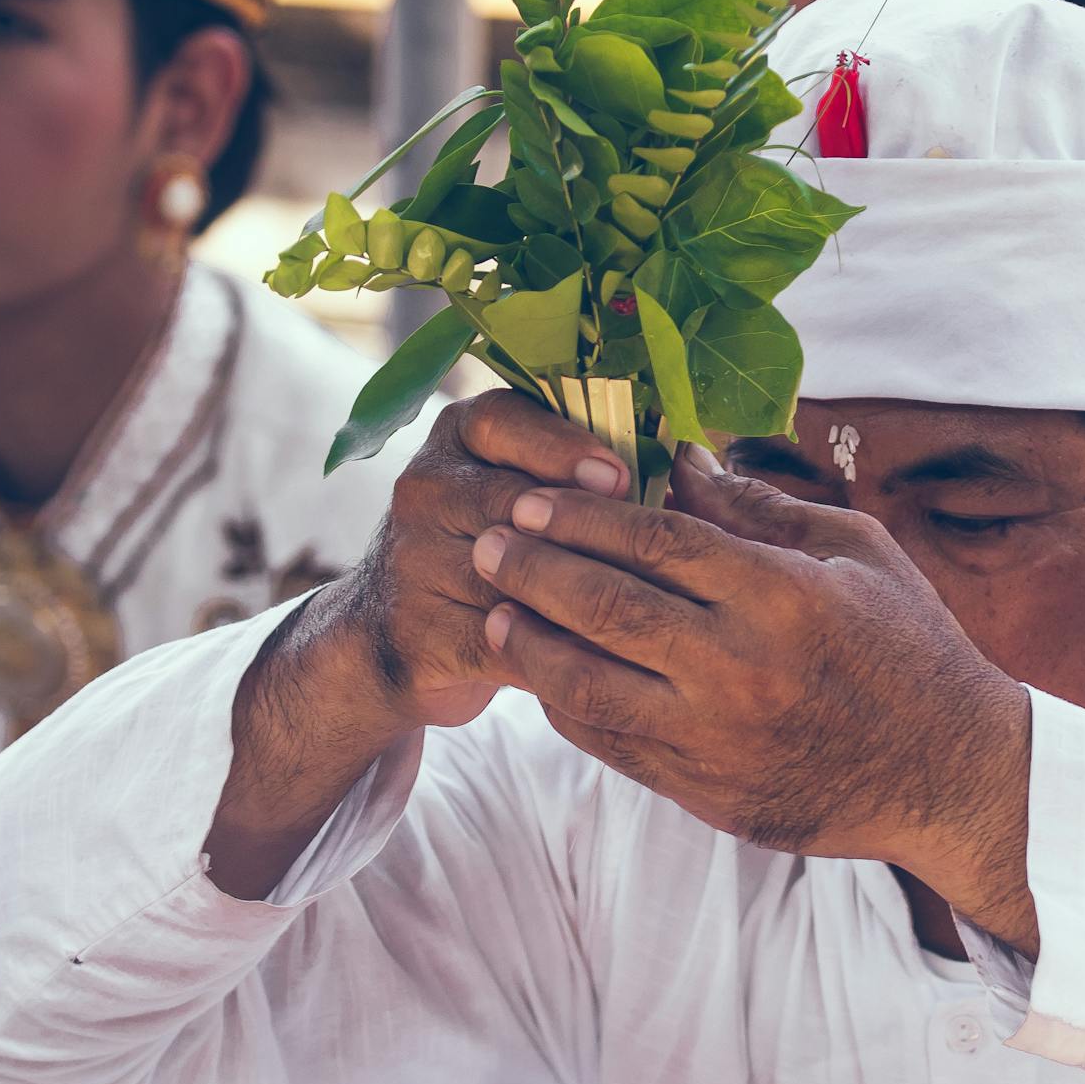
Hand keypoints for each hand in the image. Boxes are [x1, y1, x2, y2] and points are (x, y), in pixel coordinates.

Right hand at [318, 391, 639, 734]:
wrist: (391, 639)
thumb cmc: (491, 551)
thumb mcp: (519, 490)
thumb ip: (583, 473)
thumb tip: (693, 463)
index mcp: (457, 439)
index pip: (501, 419)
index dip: (562, 446)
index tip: (618, 475)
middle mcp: (425, 489)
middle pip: (508, 499)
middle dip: (580, 528)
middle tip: (643, 551)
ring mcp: (413, 562)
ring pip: (509, 577)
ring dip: (577, 597)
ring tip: (645, 613)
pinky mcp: (418, 633)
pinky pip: (501, 642)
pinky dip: (557, 655)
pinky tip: (609, 664)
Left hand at [469, 442, 1035, 941]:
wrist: (949, 774)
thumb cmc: (907, 644)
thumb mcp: (855, 552)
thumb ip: (758, 508)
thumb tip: (677, 456)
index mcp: (781, 594)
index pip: (654, 542)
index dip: (580, 516)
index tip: (530, 497)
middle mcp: (741, 667)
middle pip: (607, 607)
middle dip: (535, 569)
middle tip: (487, 542)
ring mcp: (718, 737)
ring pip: (590, 685)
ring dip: (532, 644)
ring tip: (495, 611)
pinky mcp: (706, 792)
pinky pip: (611, 745)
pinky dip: (567, 708)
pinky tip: (544, 677)